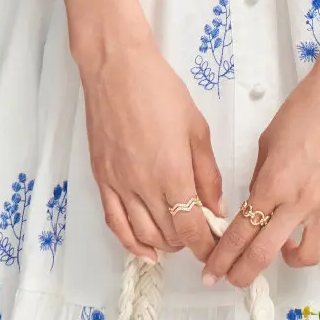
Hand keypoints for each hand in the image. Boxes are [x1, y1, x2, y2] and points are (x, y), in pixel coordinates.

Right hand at [76, 32, 223, 263]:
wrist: (115, 70)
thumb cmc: (160, 90)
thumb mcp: (197, 128)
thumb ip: (208, 173)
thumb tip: (216, 207)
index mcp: (172, 174)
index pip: (191, 229)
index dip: (207, 246)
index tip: (218, 250)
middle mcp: (143, 187)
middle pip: (169, 235)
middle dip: (190, 242)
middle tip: (203, 233)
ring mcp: (119, 186)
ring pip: (142, 235)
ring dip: (164, 244)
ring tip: (179, 239)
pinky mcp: (102, 180)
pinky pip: (115, 223)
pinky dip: (131, 243)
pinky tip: (145, 250)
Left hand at [201, 44, 319, 287]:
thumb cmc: (305, 108)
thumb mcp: (269, 140)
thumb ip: (261, 177)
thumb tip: (257, 204)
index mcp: (272, 182)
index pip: (239, 232)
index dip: (222, 258)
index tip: (211, 273)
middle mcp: (298, 200)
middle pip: (264, 253)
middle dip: (243, 274)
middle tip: (234, 281)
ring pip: (307, 256)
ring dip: (289, 262)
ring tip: (285, 252)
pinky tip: (316, 246)